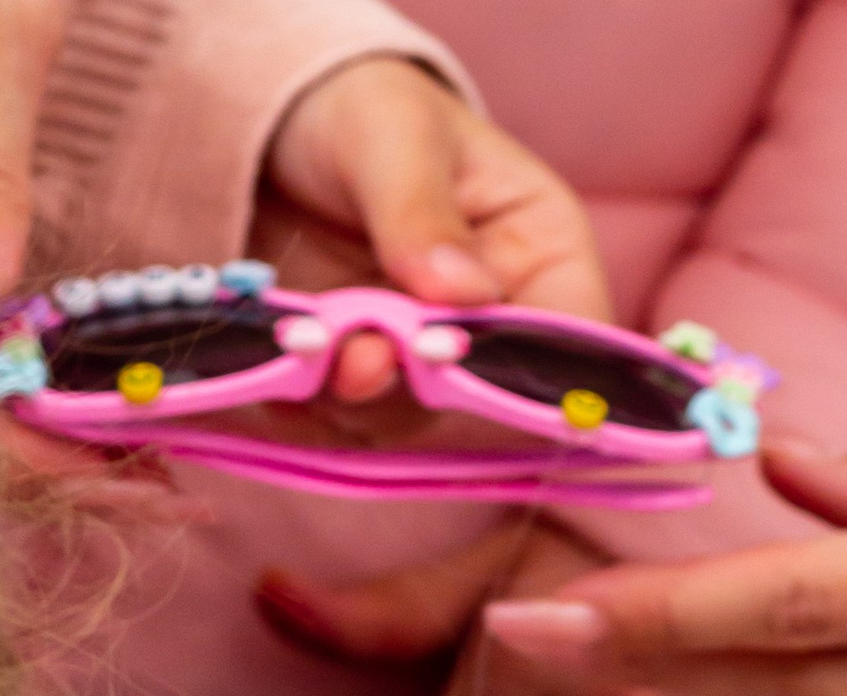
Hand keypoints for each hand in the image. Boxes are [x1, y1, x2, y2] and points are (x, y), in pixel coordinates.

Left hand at [257, 56, 607, 407]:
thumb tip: (463, 292)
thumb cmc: (366, 115)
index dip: (528, 375)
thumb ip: (424, 213)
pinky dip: (309, 414)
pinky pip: (343, 430)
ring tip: (308, 348)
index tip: (456, 364)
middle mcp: (495, 327)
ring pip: (411, 427)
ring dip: (355, 404)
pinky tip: (277, 375)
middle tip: (361, 360)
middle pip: (488, 404)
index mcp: (542, 254)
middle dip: (422, 397)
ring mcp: (425, 367)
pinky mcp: (360, 388)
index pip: (569, 340)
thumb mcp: (396, 138)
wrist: (280, 137)